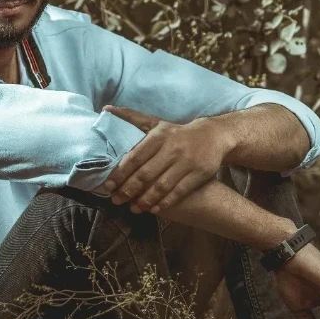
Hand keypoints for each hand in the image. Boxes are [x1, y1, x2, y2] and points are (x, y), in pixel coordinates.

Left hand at [102, 105, 230, 213]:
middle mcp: (172, 149)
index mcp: (159, 136)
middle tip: (116, 200)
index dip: (120, 173)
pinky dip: (165, 202)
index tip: (108, 185)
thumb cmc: (176, 132)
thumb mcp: (156, 123)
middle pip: (146, 174)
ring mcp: (186, 162)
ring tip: (133, 208)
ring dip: (145, 199)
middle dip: (128, 189)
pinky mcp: (199, 174)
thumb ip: (131, 118)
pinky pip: (179, 192)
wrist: (213, 136)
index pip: (135, 157)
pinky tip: (154, 209)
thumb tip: (106, 109)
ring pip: (161, 185)